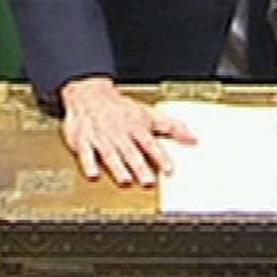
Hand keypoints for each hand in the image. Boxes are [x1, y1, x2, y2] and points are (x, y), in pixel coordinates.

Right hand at [58, 76, 193, 185]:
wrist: (90, 94)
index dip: (160, 157)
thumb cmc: (122, 108)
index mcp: (136, 128)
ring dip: (118, 168)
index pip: (150, 144)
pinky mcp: (83, 140)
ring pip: (110, 154)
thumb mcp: (150, 113)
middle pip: (130, 152)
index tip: (168, 170)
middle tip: (147, 182)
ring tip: (125, 181)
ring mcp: (101, 138)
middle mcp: (119, 134)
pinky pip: (86, 153)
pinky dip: (89, 163)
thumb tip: (193, 139)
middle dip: (139, 167)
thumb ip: (173, 127)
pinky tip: (93, 174)